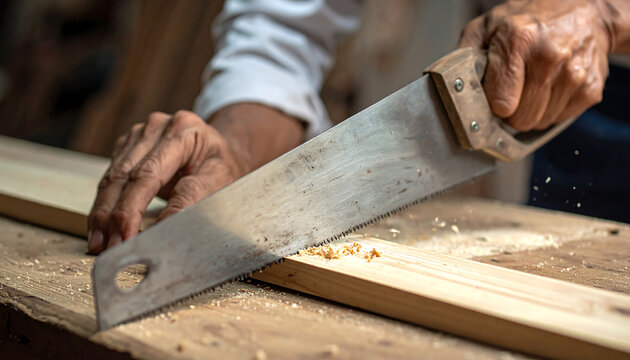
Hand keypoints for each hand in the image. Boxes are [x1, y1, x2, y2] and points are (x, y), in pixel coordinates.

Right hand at [87, 110, 246, 253]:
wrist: (219, 151)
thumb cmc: (223, 167)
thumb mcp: (219, 181)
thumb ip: (193, 199)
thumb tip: (166, 225)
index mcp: (184, 130)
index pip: (149, 174)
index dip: (134, 209)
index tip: (128, 238)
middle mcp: (157, 127)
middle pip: (125, 176)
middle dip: (115, 216)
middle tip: (110, 248)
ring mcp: (139, 134)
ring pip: (111, 178)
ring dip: (103, 214)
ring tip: (100, 244)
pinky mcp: (127, 147)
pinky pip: (109, 178)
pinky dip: (104, 206)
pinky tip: (100, 229)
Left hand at [459, 0, 612, 130]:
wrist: (584, 10)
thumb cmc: (529, 19)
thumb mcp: (488, 25)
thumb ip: (465, 56)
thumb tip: (450, 89)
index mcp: (518, 40)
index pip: (499, 103)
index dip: (490, 106)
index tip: (490, 98)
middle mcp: (549, 57)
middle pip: (519, 119)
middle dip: (510, 112)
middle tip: (512, 92)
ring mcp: (573, 74)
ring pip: (538, 123)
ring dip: (530, 111)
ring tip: (532, 85)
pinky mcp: (590, 88)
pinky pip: (558, 120)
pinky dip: (551, 110)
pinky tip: (551, 87)